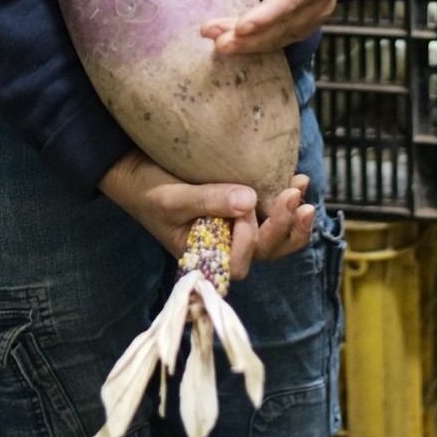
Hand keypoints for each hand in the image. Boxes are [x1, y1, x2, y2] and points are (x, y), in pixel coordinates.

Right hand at [99, 153, 317, 281]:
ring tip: (300, 188)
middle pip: (265, 251)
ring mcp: (236, 230)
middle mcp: (225, 248)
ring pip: (275, 237)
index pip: (239, 262)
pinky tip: (296, 179)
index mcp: (206, 257)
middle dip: (283, 227)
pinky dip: (286, 201)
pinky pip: (271, 214)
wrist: (136, 173)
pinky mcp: (242, 210)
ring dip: (292, 218)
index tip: (244, 209)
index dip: (249, 241)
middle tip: (293, 197)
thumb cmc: (149, 192)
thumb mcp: (172, 199)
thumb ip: (207, 201)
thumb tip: (250, 200)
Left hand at [202, 0, 351, 56]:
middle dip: (249, 38)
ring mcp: (310, 20)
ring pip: (277, 37)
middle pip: (280, 27)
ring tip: (220, 44)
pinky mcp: (301, 27)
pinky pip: (277, 39)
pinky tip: (233, 44)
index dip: (266, 17)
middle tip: (219, 43)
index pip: (289, 2)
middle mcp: (316, 6)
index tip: (241, 27)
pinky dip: (254, 44)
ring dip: (248, 45)